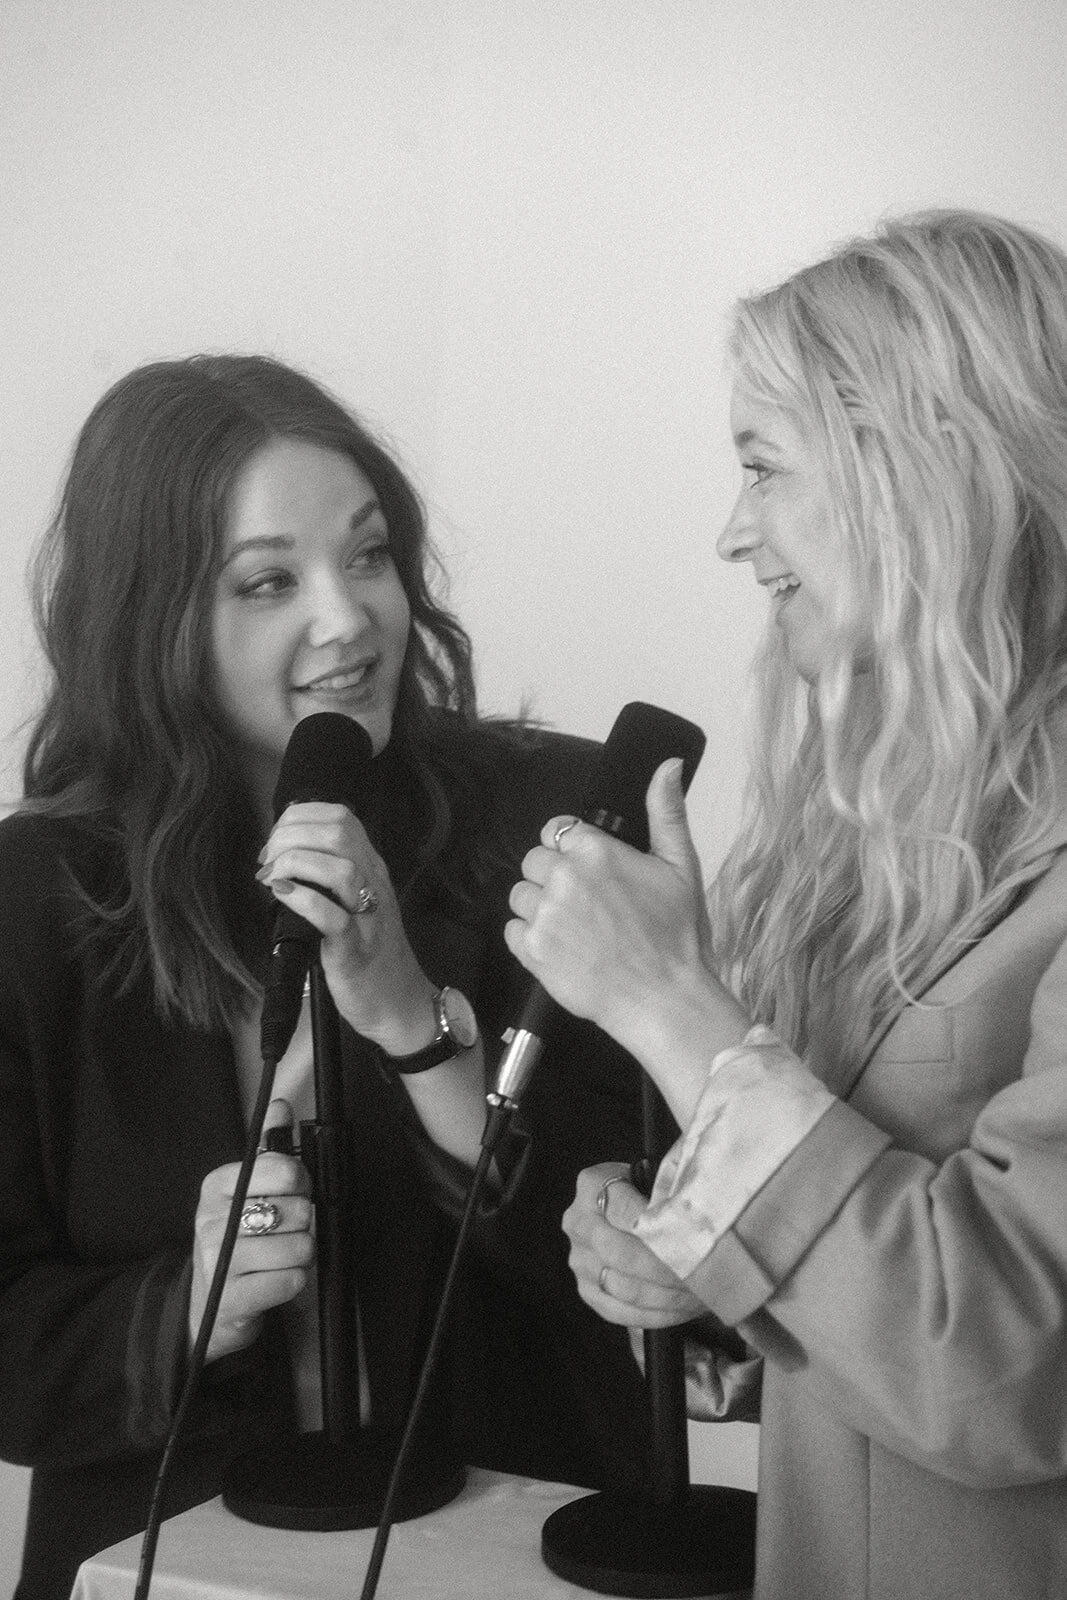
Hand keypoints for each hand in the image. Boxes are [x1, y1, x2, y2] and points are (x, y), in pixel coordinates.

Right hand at [190, 1099, 313, 1362]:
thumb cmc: (234, 1241)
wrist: (205, 1307)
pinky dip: (294, 1281)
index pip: (284, 1170)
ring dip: (302, 1255)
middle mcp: (212, 1220)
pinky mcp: (231, 1300)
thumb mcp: (245, 1191)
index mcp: (217, 1186)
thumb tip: (280, 1106)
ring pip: (299, 1246)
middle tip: (287, 1231)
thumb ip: (268, 1148)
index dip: (302, 1183)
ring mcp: (219, 1262)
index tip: (295, 1192)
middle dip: (305, 1223)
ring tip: (282, 1257)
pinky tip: (277, 1279)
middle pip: (297, 1210)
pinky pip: (290, 1281)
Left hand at [258, 801, 433, 1049]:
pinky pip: (332, 917)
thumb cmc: (369, 953)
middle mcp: (374, 884)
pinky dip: (303, 899)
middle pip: (338, 833)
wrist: (399, 1003)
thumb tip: (286, 853)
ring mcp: (367, 916)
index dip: (300, 817)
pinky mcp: (355, 950)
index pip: (341, 817)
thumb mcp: (355, 902)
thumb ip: (330, 875)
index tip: (276, 840)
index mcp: (371, 868)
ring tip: (271, 877)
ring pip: (340, 869)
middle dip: (291, 836)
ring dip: (295, 863)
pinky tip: (282, 894)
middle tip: (268, 860)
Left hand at [505, 760, 711, 1046]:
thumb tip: (667, 766)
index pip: (557, 830)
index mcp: (596, 851)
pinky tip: (563, 947)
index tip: (589, 871)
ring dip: (540, 907)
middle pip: (535, 860)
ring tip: (575, 928)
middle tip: (587, 905)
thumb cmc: (676, 936)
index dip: (571, 849)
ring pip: (520, 894)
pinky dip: (531, 938)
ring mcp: (544, 914)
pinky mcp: (531, 949)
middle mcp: (563, 877)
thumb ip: (666, 811)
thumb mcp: (681, 865)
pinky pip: (513, 930)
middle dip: (554, 878)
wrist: (663, 998)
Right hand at [563, 1163, 706, 1328]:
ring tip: (699, 1293)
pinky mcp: (587, 1291)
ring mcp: (579, 1260)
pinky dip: (655, 1315)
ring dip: (666, 1296)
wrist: (633, 1214)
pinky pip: (620, 1312)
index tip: (694, 1241)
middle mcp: (578, 1222)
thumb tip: (697, 1219)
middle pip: (622, 1253)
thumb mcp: (660, 1179)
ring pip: (623, 1287)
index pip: (624, 1210)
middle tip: (701, 1275)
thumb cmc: (654, 1193)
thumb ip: (672, 1192)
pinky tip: (682, 1310)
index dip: (659, 1227)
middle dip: (666, 1268)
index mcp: (593, 1185)